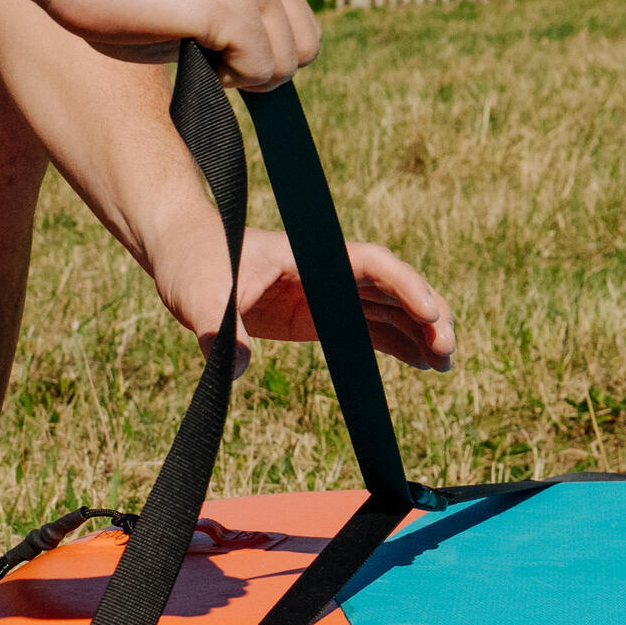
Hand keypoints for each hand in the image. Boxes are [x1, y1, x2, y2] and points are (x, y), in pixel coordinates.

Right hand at [37, 0, 321, 92]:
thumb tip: (270, 73)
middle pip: (305, 51)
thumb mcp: (195, 4)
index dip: (262, 58)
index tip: (215, 55)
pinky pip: (259, 70)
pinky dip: (226, 80)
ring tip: (190, 51)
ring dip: (241, 77)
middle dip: (261, 72)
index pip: (301, 32)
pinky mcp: (230, 3)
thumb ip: (236, 25)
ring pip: (286, 65)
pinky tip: (186, 52)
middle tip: (207, 62)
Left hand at [144, 223, 455, 376]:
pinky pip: (365, 326)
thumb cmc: (190, 264)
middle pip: (391, 287)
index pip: (372, 264)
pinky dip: (395, 342)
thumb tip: (236, 369)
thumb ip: (218, 329)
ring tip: (445, 365)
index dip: (406, 287)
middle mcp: (324, 270)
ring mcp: (323, 292)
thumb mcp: (201, 295)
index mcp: (309, 256)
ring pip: (385, 308)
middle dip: (426, 316)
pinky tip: (420, 362)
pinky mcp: (314, 315)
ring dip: (418, 332)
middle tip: (448, 353)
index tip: (434, 315)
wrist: (177, 255)